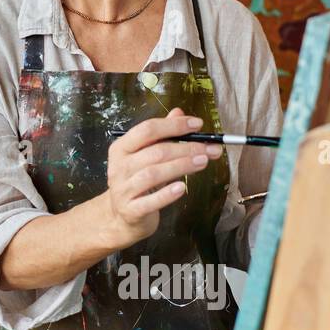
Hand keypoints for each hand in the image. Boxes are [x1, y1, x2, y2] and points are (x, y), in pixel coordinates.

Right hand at [103, 107, 222, 248]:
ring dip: (181, 166)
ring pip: (154, 174)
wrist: (121, 217)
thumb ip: (161, 135)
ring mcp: (123, 189)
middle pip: (155, 152)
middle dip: (186, 148)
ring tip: (203, 162)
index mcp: (121, 148)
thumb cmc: (137, 182)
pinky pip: (151, 201)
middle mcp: (119, 167)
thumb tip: (179, 113)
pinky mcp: (131, 210)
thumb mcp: (145, 156)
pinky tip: (183, 187)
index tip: (198, 124)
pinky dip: (167, 194)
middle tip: (210, 148)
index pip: (148, 130)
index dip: (174, 125)